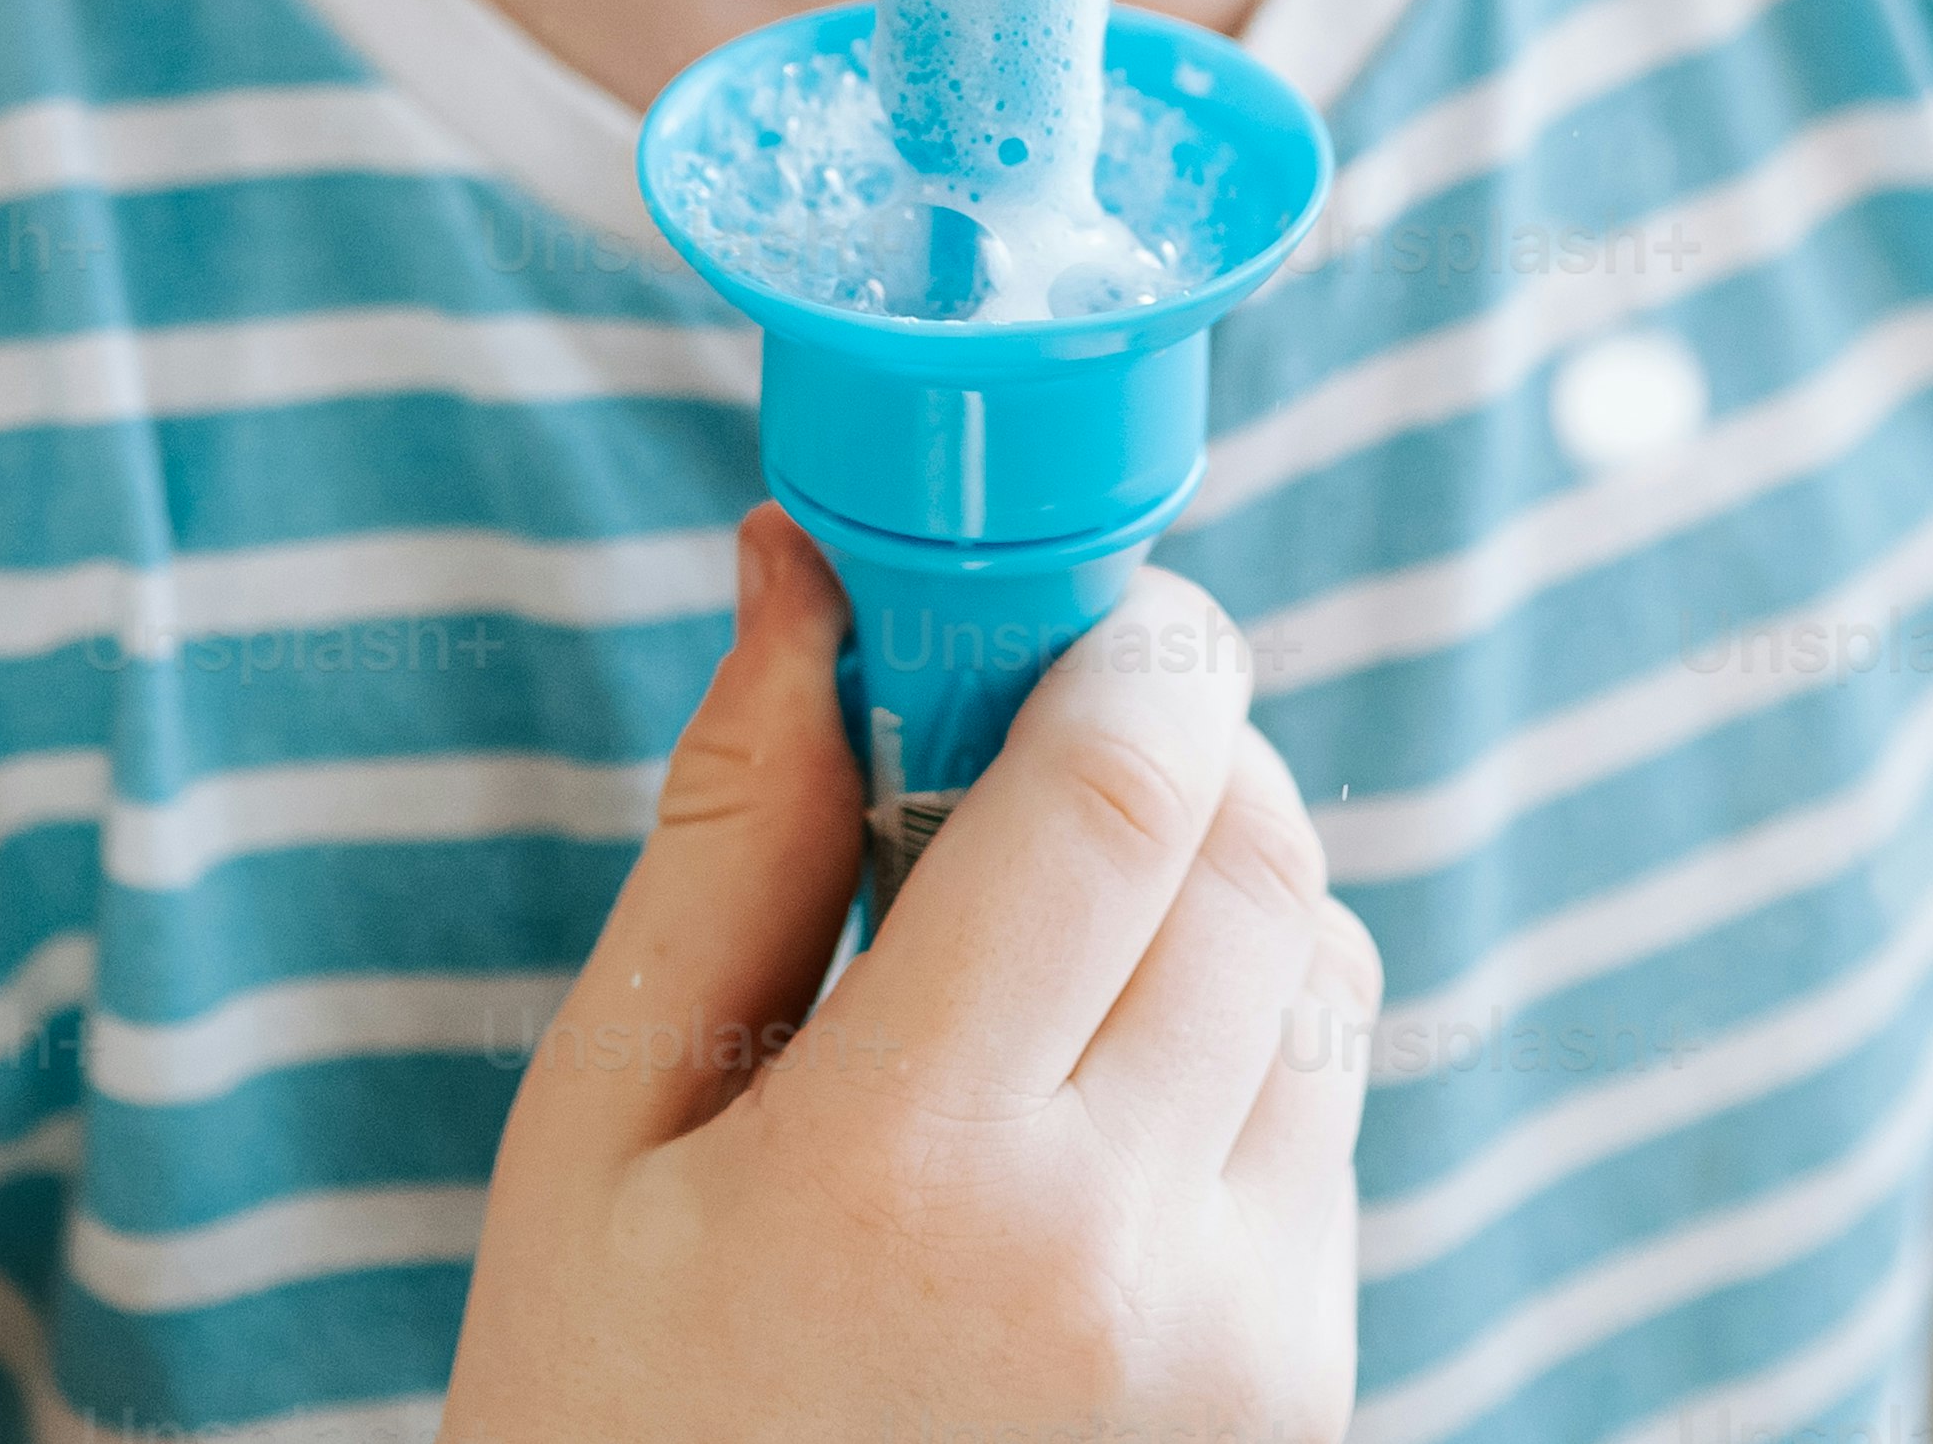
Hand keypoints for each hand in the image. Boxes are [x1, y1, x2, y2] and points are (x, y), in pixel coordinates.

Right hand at [445, 508, 1373, 1443]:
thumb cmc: (609, 1421)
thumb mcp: (601, 1133)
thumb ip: (737, 838)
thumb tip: (803, 574)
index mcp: (910, 1167)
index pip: (1122, 790)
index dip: (1124, 644)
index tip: (1065, 608)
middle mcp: (1119, 1256)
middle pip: (1256, 855)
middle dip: (1176, 744)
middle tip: (1047, 743)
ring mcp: (1240, 1346)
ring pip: (1325, 974)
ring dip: (1221, 892)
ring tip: (1052, 943)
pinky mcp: (1302, 1402)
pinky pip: (1331, 1123)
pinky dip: (1245, 1045)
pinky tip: (1089, 1099)